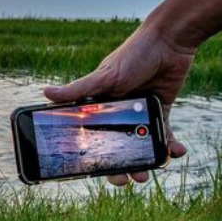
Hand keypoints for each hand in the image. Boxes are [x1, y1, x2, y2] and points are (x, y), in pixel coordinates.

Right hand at [42, 22, 192, 184]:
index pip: (93, 136)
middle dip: (122, 165)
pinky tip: (176, 151)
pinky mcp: (161, 109)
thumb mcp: (104, 75)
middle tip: (128, 180)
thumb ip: (78, 89)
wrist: (170, 41)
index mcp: (99, 105)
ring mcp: (139, 111)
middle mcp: (117, 110)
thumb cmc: (133, 54)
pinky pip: (163, 133)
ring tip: (151, 171)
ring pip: (140, 143)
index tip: (97, 173)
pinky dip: (169, 144)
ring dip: (146, 159)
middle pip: (117, 145)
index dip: (94, 157)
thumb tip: (45, 93)